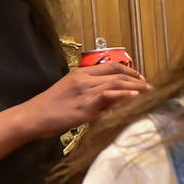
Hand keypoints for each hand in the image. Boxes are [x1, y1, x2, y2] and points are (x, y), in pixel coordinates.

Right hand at [20, 63, 150, 137]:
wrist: (32, 116)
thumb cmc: (50, 109)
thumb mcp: (71, 96)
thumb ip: (91, 96)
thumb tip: (112, 104)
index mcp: (80, 73)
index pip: (110, 66)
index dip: (129, 71)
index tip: (141, 78)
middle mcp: (84, 78)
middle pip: (117, 73)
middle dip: (137, 79)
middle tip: (151, 87)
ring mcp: (85, 90)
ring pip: (116, 83)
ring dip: (136, 87)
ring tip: (150, 92)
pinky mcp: (85, 104)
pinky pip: (109, 95)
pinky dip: (124, 95)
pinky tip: (135, 97)